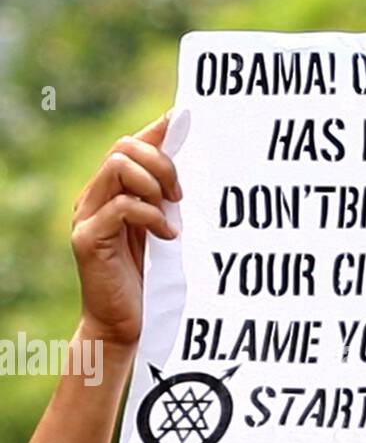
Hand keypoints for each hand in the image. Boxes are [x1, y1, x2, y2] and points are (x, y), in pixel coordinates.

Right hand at [70, 114, 180, 347]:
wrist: (127, 322)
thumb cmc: (154, 275)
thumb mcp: (168, 225)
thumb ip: (172, 196)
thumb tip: (200, 159)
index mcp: (115, 190)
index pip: (132, 143)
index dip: (158, 129)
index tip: (187, 120)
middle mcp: (96, 196)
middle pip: (123, 146)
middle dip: (160, 160)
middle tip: (180, 192)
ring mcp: (88, 216)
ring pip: (117, 166)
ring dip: (153, 182)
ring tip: (172, 211)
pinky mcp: (87, 239)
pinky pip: (121, 206)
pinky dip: (151, 215)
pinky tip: (168, 235)